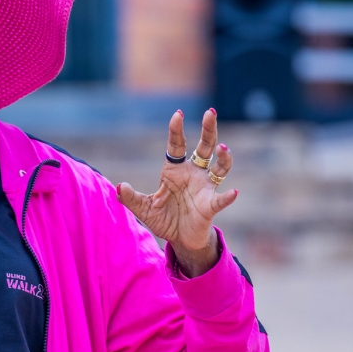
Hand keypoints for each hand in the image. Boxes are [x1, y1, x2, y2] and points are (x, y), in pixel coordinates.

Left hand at [116, 108, 237, 276]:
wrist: (180, 238)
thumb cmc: (163, 218)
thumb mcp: (143, 208)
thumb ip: (131, 198)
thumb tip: (119, 186)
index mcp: (175, 171)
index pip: (177, 145)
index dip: (177, 130)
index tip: (177, 114)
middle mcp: (193, 174)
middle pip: (205, 147)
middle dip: (209, 129)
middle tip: (210, 112)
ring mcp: (205, 188)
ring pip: (220, 167)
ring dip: (224, 157)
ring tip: (223, 148)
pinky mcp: (211, 205)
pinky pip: (221, 199)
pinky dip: (227, 197)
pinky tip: (233, 192)